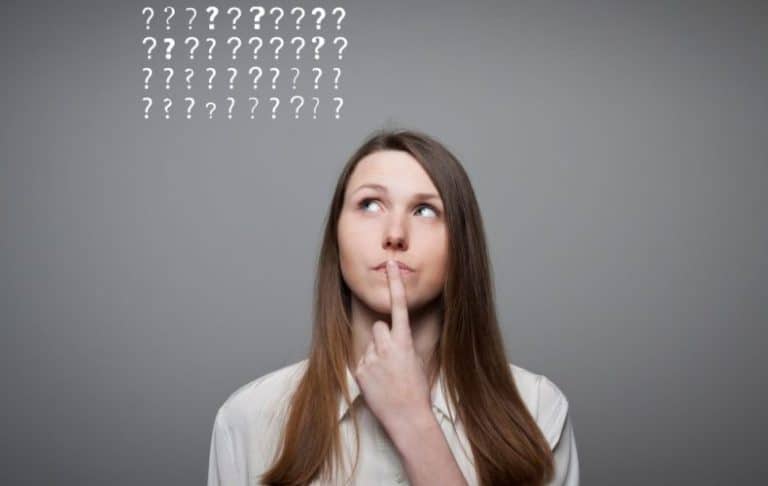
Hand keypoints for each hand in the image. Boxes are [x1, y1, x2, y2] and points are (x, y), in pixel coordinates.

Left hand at [353, 259, 432, 434]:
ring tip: (385, 376)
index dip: (395, 283)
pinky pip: (362, 362)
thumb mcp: (417, 363)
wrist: (408, 416)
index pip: (399, 306)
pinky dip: (369, 371)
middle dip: (383, 339)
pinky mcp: (360, 370)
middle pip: (378, 327)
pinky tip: (378, 384)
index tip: (390, 264)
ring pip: (370, 345)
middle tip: (391, 359)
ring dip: (375, 355)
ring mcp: (371, 358)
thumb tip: (397, 341)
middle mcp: (386, 346)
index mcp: (404, 341)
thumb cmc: (417, 391)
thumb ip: (405, 346)